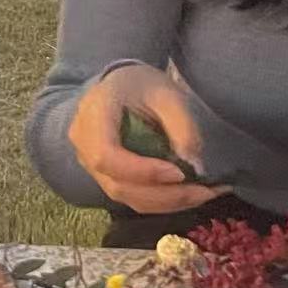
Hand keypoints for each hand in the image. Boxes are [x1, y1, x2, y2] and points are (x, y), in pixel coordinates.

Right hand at [67, 64, 225, 214]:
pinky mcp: (104, 177)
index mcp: (94, 114)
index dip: (142, 171)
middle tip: (204, 192)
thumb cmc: (142, 85)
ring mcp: (90, 164)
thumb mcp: (167, 93)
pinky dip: (161, 201)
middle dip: (164, 195)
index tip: (179, 172)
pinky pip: (130, 197)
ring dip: (166, 202)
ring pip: (125, 196)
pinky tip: (188, 195)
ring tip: (202, 195)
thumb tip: (193, 165)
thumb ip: (181, 125)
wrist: (121, 86)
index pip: (106, 155)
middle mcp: (83, 144)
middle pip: (118, 185)